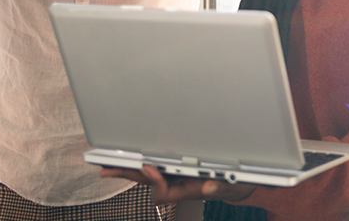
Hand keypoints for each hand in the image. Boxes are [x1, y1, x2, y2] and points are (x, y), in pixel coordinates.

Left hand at [99, 165, 255, 203]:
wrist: (241, 184)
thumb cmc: (236, 184)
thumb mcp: (234, 186)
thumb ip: (221, 187)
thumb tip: (209, 187)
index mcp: (189, 190)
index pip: (164, 191)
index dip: (154, 180)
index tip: (149, 167)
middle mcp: (179, 184)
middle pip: (148, 182)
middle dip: (128, 175)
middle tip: (107, 168)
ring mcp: (177, 176)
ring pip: (149, 174)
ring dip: (130, 169)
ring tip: (110, 163)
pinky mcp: (179, 167)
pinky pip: (157, 166)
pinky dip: (143, 161)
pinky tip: (132, 157)